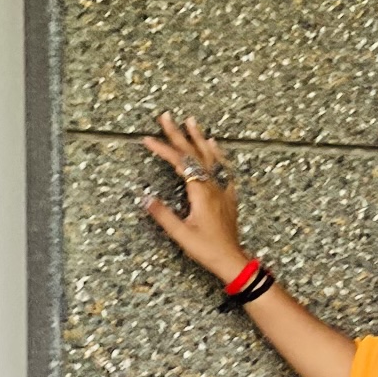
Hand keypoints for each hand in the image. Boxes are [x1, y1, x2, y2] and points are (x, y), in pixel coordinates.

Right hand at [139, 112, 246, 281]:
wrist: (232, 260)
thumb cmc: (208, 250)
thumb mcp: (181, 234)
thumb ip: (163, 215)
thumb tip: (144, 198)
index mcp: (201, 193)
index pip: (180, 163)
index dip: (163, 149)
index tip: (148, 139)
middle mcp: (213, 187)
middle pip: (195, 154)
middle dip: (179, 134)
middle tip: (167, 116)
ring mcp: (222, 190)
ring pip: (211, 158)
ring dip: (199, 138)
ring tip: (192, 121)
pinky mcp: (228, 197)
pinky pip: (223, 169)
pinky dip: (217, 155)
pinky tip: (215, 147)